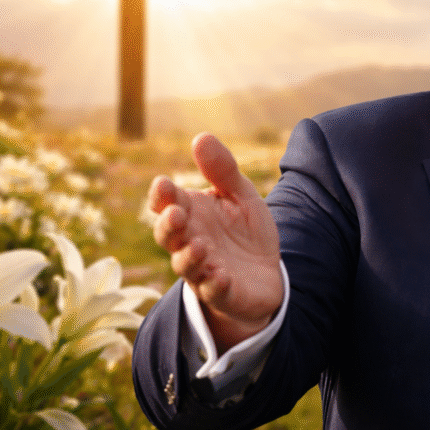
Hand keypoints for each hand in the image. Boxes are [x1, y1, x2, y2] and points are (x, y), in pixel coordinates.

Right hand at [149, 133, 282, 351]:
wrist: (267, 272)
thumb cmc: (245, 231)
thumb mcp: (241, 195)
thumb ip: (223, 170)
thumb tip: (201, 136)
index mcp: (192, 213)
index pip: (166, 202)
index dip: (161, 195)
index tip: (164, 185)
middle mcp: (189, 241)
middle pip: (167, 235)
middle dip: (168, 225)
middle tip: (176, 214)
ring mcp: (203, 269)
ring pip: (185, 265)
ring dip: (189, 256)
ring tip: (199, 245)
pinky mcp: (221, 292)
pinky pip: (212, 290)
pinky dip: (214, 284)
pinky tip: (222, 275)